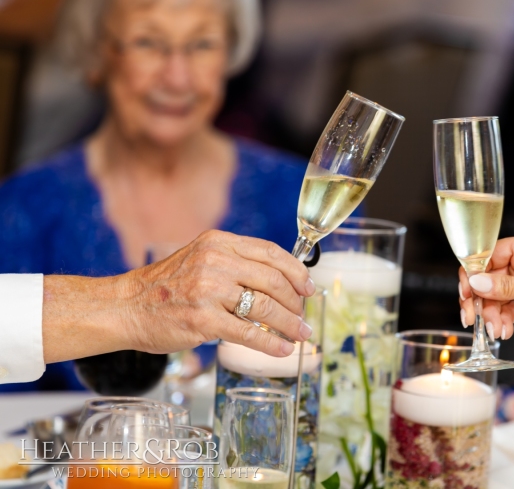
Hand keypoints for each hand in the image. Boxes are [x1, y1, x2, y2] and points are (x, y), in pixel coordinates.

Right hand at [121, 230, 315, 356]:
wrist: (125, 306)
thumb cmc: (165, 286)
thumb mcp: (200, 258)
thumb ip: (235, 263)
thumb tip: (279, 282)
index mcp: (218, 242)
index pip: (271, 252)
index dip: (296, 272)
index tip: (308, 287)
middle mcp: (215, 261)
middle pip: (274, 281)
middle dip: (295, 302)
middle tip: (303, 317)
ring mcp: (208, 290)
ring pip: (265, 307)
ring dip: (289, 324)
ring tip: (299, 335)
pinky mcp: (202, 320)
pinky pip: (247, 333)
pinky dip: (270, 343)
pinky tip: (281, 349)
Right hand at [458, 229, 513, 345]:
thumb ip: (506, 286)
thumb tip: (476, 282)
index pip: (490, 254)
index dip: (474, 273)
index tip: (466, 291)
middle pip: (488, 278)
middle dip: (481, 299)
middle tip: (473, 315)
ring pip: (494, 298)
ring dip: (491, 314)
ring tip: (497, 328)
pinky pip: (505, 311)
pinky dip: (501, 321)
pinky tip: (504, 329)